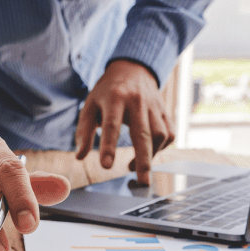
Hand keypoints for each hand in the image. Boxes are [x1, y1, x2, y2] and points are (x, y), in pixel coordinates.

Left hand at [75, 60, 175, 182]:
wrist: (132, 70)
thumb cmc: (107, 92)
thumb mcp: (90, 105)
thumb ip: (84, 131)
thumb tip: (80, 156)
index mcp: (114, 98)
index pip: (112, 125)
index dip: (109, 146)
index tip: (106, 167)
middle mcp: (137, 101)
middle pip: (143, 134)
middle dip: (143, 160)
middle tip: (141, 181)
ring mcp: (154, 106)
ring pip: (160, 135)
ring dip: (151, 155)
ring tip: (136, 168)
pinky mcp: (165, 111)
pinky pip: (169, 133)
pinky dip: (161, 148)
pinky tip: (149, 154)